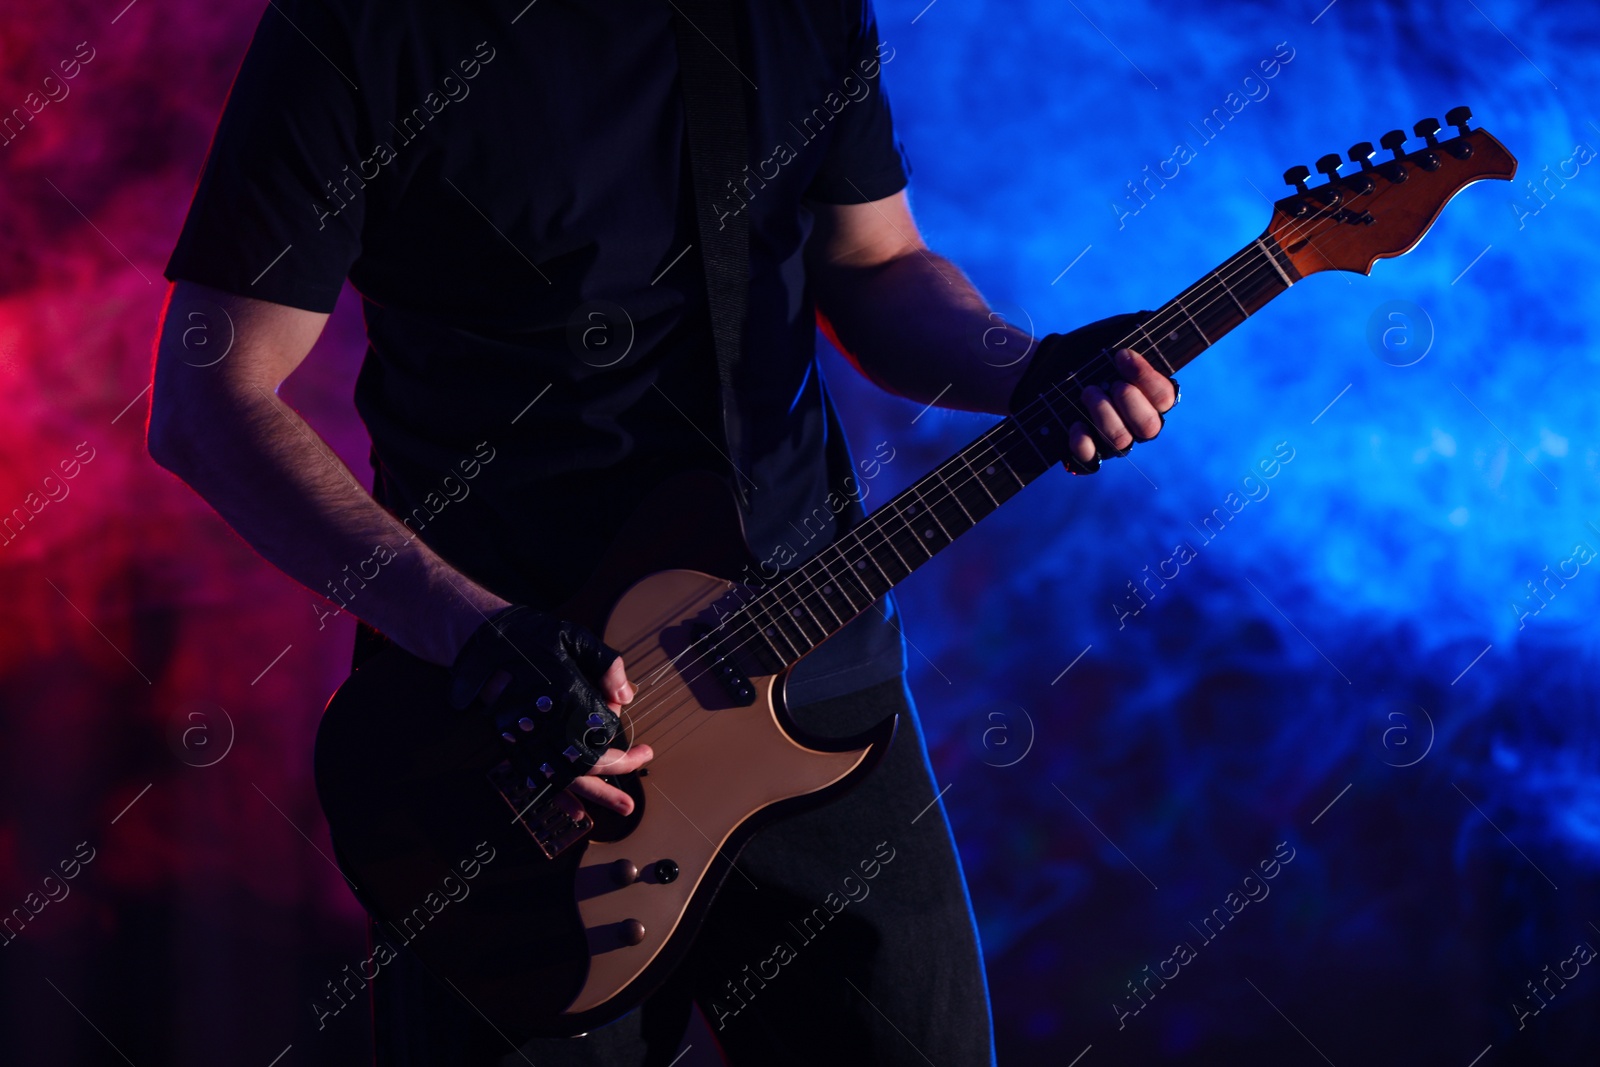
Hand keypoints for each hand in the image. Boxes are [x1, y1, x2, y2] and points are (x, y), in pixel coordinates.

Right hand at [449, 606, 654, 817]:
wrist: (480, 639)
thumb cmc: (531, 636)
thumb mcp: (575, 638)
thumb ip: (606, 664)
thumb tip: (628, 696)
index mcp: (565, 697)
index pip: (603, 732)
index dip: (621, 736)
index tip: (637, 739)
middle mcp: (547, 723)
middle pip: (588, 759)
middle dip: (620, 767)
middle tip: (644, 763)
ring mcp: (528, 736)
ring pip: (566, 775)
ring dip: (596, 793)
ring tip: (624, 806)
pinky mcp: (513, 742)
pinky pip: (539, 777)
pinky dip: (560, 796)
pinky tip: (576, 811)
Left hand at [1008, 311, 1177, 474]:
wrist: (1040, 369)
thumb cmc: (1082, 351)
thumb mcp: (1111, 333)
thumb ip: (1138, 328)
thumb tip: (1156, 321)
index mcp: (1150, 395)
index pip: (1165, 397)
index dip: (1147, 378)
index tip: (1121, 355)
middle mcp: (1136, 422)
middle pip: (1150, 427)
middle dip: (1128, 402)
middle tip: (1106, 382)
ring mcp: (1111, 440)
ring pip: (1122, 442)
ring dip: (1104, 415)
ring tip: (1085, 392)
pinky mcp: (1084, 452)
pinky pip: (1092, 462)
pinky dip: (1083, 443)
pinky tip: (1074, 424)